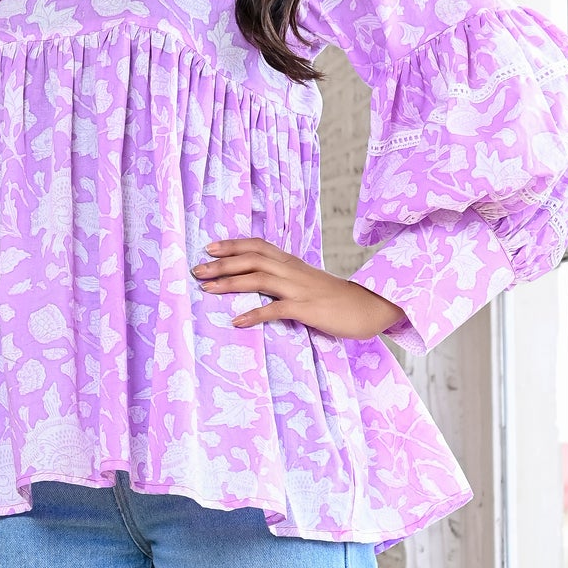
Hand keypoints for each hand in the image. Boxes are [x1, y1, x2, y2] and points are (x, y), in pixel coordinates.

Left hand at [192, 239, 406, 339]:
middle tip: (197, 271)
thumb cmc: (337, 299)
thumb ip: (286, 280)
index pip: (258, 246)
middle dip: (222, 264)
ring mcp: (300, 289)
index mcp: (292, 264)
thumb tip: (260, 282)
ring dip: (230, 283)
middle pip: (252, 259)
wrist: (371, 307)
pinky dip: (255, 314)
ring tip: (207, 289)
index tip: (210, 249)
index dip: (233, 245)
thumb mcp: (308, 283)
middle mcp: (293, 271)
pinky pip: (276, 309)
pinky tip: (238, 322)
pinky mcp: (307, 309)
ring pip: (259, 279)